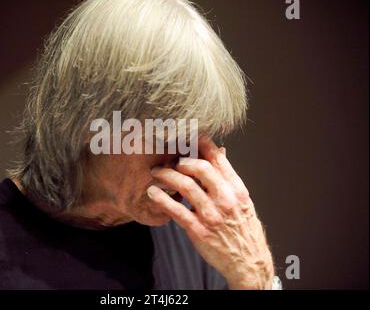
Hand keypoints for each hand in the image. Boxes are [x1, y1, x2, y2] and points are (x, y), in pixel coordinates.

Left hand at [147, 137, 274, 288]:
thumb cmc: (243, 229)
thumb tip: (219, 153)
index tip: (188, 137)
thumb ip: (228, 178)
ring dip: (166, 176)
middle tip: (170, 161)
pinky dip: (161, 199)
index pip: (218, 159)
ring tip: (156, 173)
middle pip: (200, 168)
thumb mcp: (242, 202)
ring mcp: (212, 215)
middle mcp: (226, 200)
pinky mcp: (199, 231)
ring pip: (185, 186)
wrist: (248, 263)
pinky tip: (152, 193)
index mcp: (237, 190)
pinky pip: (176, 210)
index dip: (200, 144)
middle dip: (181, 161)